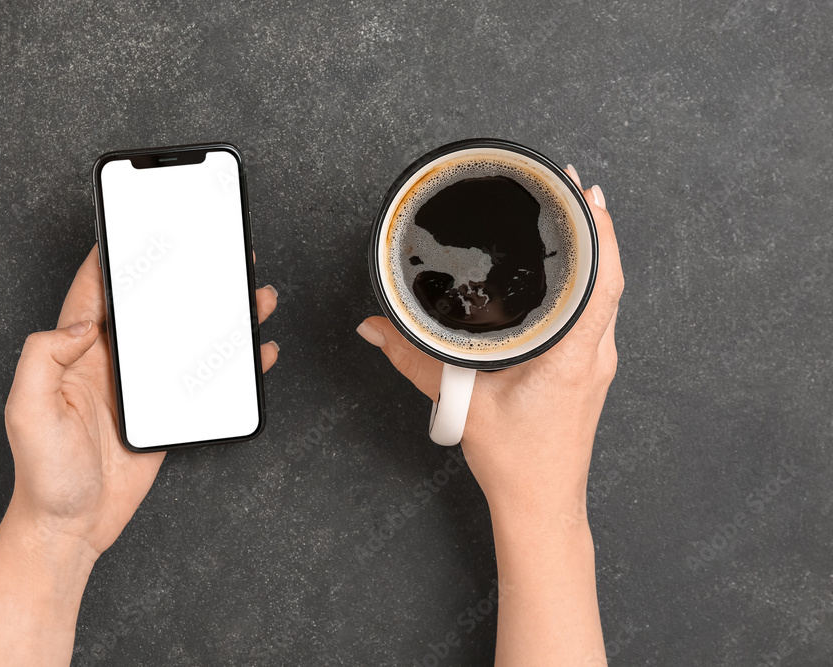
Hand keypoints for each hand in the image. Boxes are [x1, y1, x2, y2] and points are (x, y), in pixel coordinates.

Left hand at [4, 245, 280, 559]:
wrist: (72, 526)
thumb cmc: (43, 474)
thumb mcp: (27, 410)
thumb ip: (43, 356)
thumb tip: (82, 321)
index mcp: (74, 352)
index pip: (95, 289)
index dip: (115, 254)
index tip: (142, 223)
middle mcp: (109, 361)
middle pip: (152, 305)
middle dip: (184, 274)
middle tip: (217, 251)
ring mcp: (140, 386)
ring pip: (185, 335)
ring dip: (219, 313)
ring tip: (253, 293)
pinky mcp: (164, 412)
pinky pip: (204, 378)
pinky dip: (234, 364)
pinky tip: (258, 352)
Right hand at [356, 167, 621, 523]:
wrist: (540, 504)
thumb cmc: (515, 461)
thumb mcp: (458, 402)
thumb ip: (412, 359)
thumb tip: (375, 328)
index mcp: (571, 355)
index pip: (603, 279)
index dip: (599, 230)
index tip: (584, 191)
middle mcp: (594, 353)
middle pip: (610, 275)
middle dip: (595, 225)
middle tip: (570, 184)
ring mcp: (595, 362)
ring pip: (606, 293)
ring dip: (595, 251)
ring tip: (571, 213)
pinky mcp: (587, 369)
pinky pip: (597, 312)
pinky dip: (588, 279)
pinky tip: (568, 268)